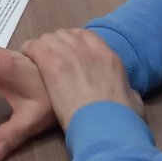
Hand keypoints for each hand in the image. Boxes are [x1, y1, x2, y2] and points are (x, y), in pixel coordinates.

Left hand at [21, 28, 143, 129]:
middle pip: (66, 35)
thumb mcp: (133, 103)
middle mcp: (89, 50)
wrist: (105, 125)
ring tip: (38, 61)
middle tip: (50, 60)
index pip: (86, 37)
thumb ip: (129, 94)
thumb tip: (129, 94)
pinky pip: (35, 46)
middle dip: (56, 45)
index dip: (74, 44)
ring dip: (43, 49)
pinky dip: (30, 51)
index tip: (68, 54)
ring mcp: (70, 53)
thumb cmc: (120, 120)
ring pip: (49, 38)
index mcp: (109, 58)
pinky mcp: (52, 62)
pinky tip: (28, 60)